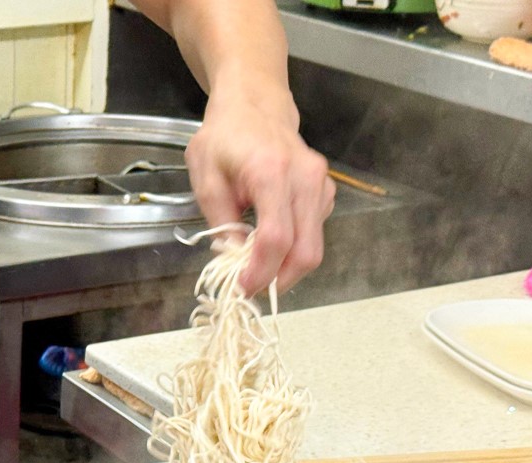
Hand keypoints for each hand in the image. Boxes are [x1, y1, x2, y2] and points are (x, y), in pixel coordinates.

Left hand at [185, 81, 334, 294]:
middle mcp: (305, 178)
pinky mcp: (325, 191)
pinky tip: (269, 246)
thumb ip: (221, 223)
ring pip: (314, 247)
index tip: (243, 288)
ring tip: (256, 267)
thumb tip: (234, 259)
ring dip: (286, 268)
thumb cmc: (225, 138)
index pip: (277, 238)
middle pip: (306, 251)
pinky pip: (314, 233)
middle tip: (251, 288)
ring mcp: (320, 184)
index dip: (261, 272)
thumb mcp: (206, 180)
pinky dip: (293, 249)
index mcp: (271, 172)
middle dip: (279, 280)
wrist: (254, 105)